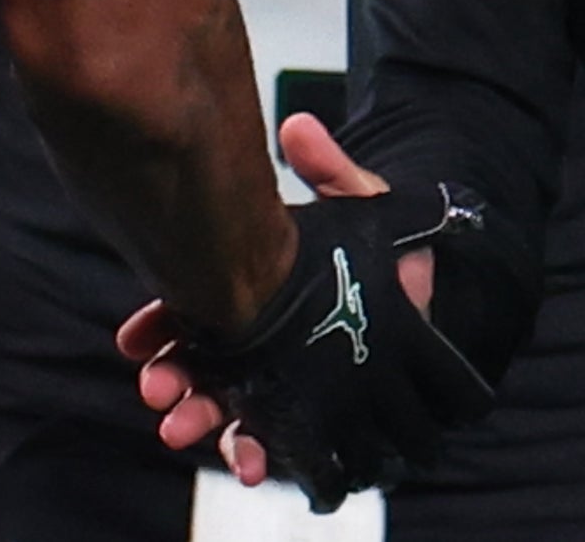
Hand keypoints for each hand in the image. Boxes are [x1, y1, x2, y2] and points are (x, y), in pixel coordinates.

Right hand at [118, 114, 424, 484]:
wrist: (448, 299)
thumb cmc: (397, 254)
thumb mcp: (363, 208)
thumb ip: (330, 170)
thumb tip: (298, 124)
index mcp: (262, 290)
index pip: (197, 306)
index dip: (161, 324)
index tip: (137, 338)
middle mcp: (265, 339)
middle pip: (202, 363)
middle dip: (174, 380)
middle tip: (159, 388)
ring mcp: (287, 380)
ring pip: (229, 406)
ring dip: (203, 420)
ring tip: (189, 427)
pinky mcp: (316, 415)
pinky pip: (279, 440)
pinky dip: (258, 454)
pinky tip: (251, 460)